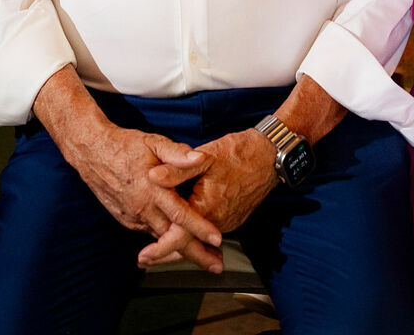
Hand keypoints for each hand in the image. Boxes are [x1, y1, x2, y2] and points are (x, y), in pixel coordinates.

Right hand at [70, 123, 223, 269]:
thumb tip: (200, 158)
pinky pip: (149, 235)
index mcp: (152, 190)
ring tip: (202, 260)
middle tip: (216, 266)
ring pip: (161, 241)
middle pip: (173, 238)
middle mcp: (142, 209)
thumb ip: (178, 153)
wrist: (92, 153)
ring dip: (181, 252)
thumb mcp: (154, 143)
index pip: (181, 214)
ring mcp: (133, 217)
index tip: (218, 239)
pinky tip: (176, 248)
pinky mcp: (126, 220)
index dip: (200, 228)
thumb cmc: (125, 145)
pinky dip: (164, 244)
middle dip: (196, 253)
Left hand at [137, 128, 277, 267]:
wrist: (271, 155)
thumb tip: (152, 176)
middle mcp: (218, 221)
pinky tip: (187, 230)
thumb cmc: (239, 153)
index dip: (159, 250)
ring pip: (200, 239)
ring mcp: (228, 222)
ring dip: (182, 243)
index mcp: (207, 206)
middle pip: (188, 244)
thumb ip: (178, 169)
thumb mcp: (206, 156)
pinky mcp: (234, 218)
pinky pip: (211, 232)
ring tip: (161, 248)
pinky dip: (197, 235)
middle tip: (146, 259)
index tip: (143, 258)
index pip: (179, 237)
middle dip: (166, 254)